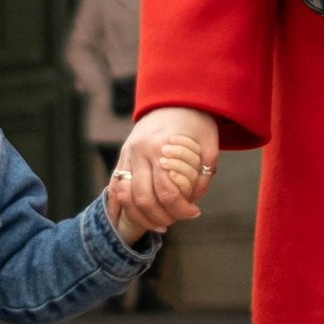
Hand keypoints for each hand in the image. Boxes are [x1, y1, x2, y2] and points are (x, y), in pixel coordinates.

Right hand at [113, 107, 217, 231]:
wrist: (173, 99)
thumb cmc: (195, 122)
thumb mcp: (209, 143)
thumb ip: (203, 173)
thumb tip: (192, 200)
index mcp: (161, 147)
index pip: (167, 191)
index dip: (181, 209)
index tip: (195, 213)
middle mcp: (139, 152)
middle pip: (143, 198)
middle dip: (161, 217)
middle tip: (177, 220)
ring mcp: (126, 155)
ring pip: (125, 196)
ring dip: (140, 217)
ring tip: (159, 224)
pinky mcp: (121, 158)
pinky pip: (114, 187)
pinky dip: (118, 207)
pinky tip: (129, 220)